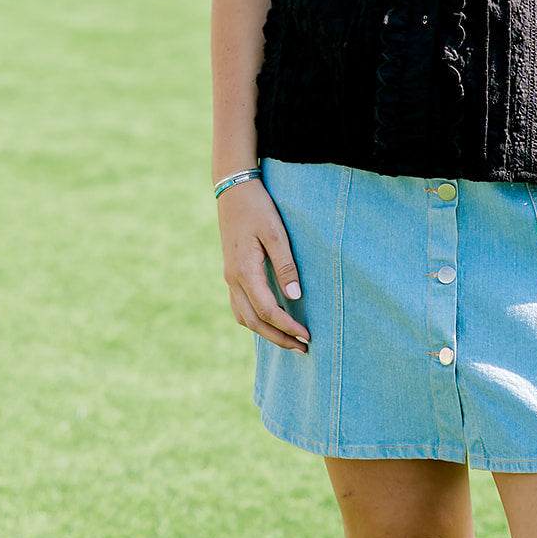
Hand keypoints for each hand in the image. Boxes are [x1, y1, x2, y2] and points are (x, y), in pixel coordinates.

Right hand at [217, 179, 310, 352]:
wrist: (233, 189)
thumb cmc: (258, 208)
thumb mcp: (277, 233)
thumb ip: (286, 266)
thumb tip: (295, 298)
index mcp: (244, 271)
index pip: (267, 310)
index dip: (287, 327)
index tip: (307, 336)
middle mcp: (233, 279)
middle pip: (254, 321)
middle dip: (278, 337)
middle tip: (303, 348)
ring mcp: (229, 277)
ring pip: (244, 317)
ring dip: (266, 332)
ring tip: (289, 340)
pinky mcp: (232, 273)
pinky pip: (240, 306)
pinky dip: (255, 320)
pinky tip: (271, 321)